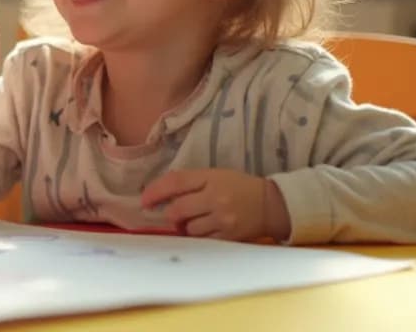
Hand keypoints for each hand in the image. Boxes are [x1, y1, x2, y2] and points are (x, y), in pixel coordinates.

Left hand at [140, 169, 291, 241]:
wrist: (271, 204)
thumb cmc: (238, 187)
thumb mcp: (216, 176)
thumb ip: (190, 182)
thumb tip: (158, 195)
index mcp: (211, 177)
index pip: (175, 182)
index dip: (154, 192)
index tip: (144, 201)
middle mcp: (216, 198)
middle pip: (177, 210)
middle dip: (171, 214)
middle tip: (176, 215)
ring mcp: (223, 219)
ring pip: (187, 228)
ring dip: (185, 227)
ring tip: (196, 221)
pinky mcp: (228, 236)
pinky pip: (201, 240)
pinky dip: (198, 236)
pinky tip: (205, 230)